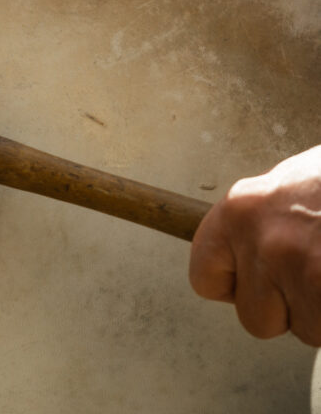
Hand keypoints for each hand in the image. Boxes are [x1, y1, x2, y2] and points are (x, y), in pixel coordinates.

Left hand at [189, 146, 320, 345]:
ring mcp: (301, 269)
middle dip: (291, 308)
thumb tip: (249, 252)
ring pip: (304, 330)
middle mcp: (264, 240)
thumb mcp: (296, 184)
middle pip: (255, 318)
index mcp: (244, 208)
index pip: (205, 275)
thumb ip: (268, 221)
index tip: (256, 285)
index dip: (237, 287)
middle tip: (320, 269)